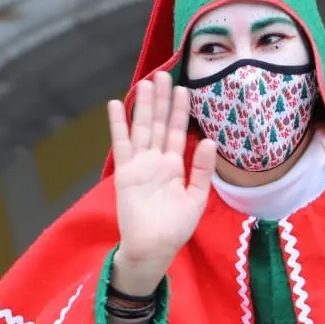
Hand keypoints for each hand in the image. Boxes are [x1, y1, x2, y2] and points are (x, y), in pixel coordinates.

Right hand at [107, 70, 216, 295]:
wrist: (153, 248)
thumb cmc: (175, 228)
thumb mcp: (196, 198)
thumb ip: (202, 170)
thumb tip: (209, 140)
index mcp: (174, 166)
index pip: (177, 132)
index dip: (180, 111)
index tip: (184, 89)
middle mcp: (156, 161)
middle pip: (158, 124)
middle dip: (161, 100)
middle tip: (164, 74)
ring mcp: (139, 165)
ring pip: (142, 128)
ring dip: (143, 106)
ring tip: (145, 82)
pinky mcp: (124, 173)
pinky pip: (122, 144)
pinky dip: (118, 125)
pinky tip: (115, 105)